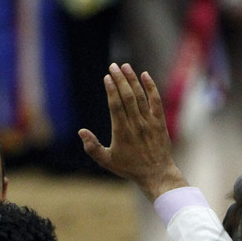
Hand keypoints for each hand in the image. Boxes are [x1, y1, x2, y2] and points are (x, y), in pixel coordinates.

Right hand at [79, 63, 186, 200]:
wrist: (156, 174)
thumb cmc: (129, 168)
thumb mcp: (107, 161)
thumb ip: (92, 147)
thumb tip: (81, 131)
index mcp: (122, 132)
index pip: (115, 105)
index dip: (111, 90)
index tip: (107, 77)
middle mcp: (136, 124)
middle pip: (127, 96)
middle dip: (120, 79)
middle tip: (113, 66)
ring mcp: (149, 122)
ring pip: (140, 96)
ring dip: (132, 79)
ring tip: (125, 66)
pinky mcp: (160, 122)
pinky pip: (156, 101)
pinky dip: (151, 87)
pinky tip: (145, 75)